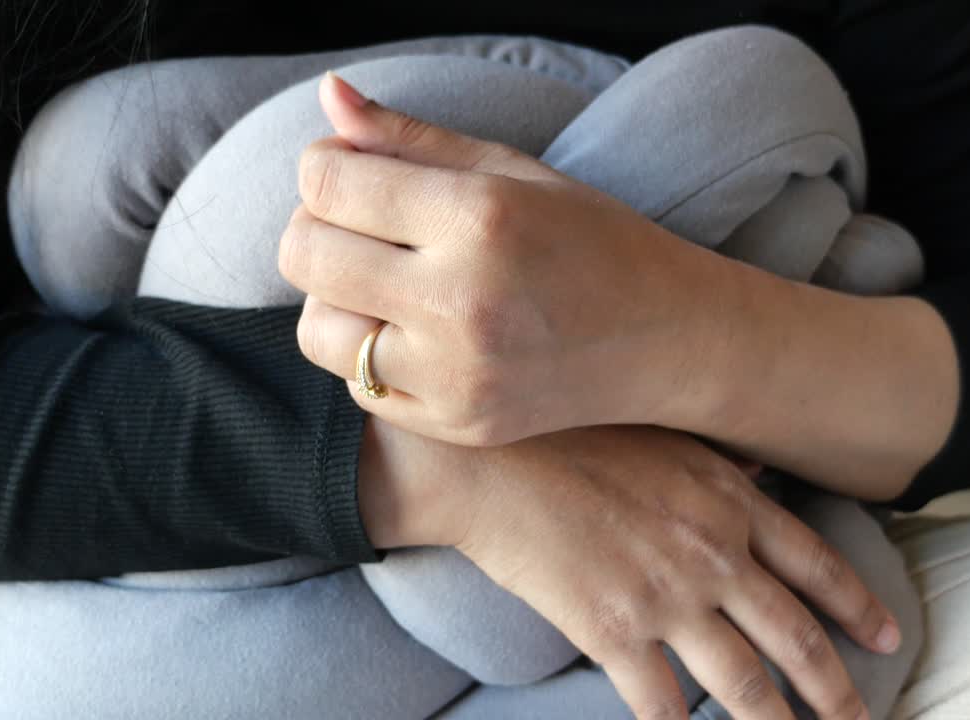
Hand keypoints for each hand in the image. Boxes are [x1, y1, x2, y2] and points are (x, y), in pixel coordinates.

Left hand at [281, 73, 725, 446]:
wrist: (666, 339)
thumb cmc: (591, 239)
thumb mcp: (512, 171)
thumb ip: (411, 137)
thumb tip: (329, 94)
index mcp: (480, 216)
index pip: (326, 181)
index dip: (324, 168)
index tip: (354, 174)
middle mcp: (462, 300)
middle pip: (304, 254)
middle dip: (317, 228)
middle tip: (364, 228)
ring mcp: (457, 373)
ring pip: (318, 329)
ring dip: (336, 298)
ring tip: (389, 285)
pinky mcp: (456, 424)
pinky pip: (359, 384)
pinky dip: (372, 355)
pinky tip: (422, 335)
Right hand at [371, 420, 902, 719]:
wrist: (491, 462)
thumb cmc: (570, 437)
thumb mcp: (661, 436)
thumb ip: (719, 463)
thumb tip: (759, 470)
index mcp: (730, 502)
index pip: (817, 564)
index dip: (860, 607)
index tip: (889, 639)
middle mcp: (713, 553)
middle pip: (795, 638)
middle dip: (837, 691)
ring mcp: (668, 597)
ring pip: (743, 684)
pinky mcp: (615, 632)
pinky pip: (663, 704)